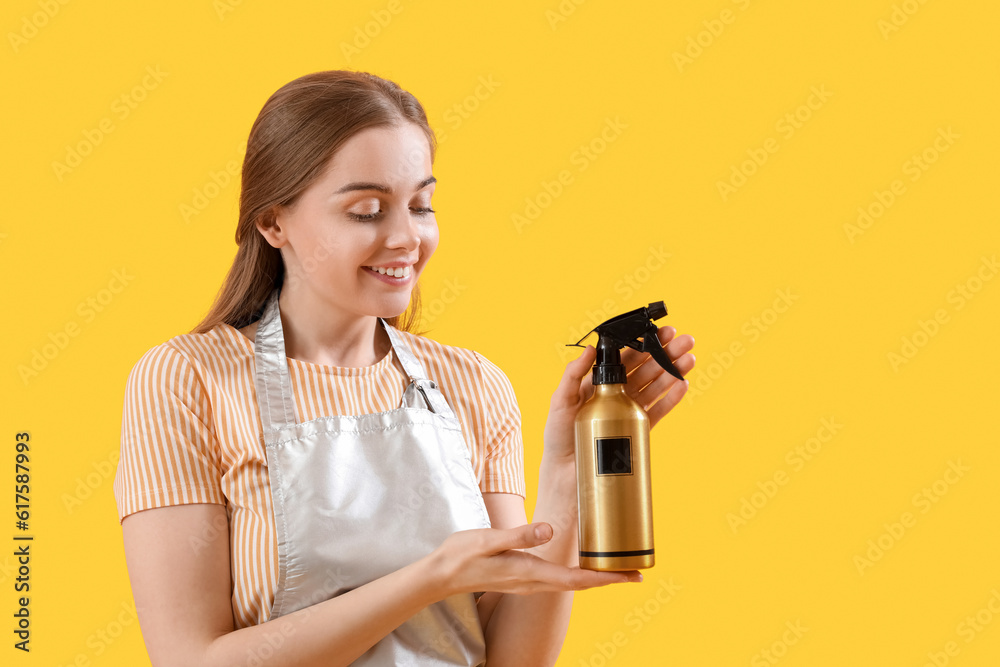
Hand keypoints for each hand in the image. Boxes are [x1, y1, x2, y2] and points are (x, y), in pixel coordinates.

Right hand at [429, 523, 640, 596]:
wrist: (443, 574)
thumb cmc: (463, 555)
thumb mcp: (491, 539)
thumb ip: (521, 535)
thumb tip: (549, 529)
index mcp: (530, 572)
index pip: (577, 579)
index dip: (607, 579)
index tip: (632, 578)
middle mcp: (534, 582)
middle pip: (579, 584)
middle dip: (608, 579)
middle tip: (635, 574)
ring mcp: (528, 583)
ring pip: (569, 583)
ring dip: (594, 578)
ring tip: (615, 569)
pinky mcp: (523, 578)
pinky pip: (557, 579)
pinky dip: (576, 575)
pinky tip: (580, 566)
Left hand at [543, 326, 695, 462]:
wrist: (567, 476)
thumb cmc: (559, 438)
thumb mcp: (560, 401)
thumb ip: (572, 374)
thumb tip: (591, 348)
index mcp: (599, 384)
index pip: (625, 359)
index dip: (644, 345)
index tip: (661, 333)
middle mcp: (617, 395)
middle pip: (646, 369)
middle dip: (666, 354)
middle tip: (684, 341)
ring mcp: (629, 412)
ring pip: (656, 387)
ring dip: (673, 371)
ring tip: (689, 359)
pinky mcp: (638, 430)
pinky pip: (658, 411)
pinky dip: (671, 398)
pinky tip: (682, 384)